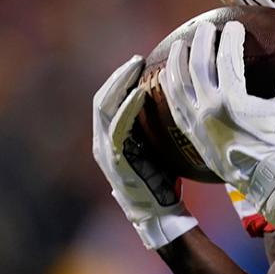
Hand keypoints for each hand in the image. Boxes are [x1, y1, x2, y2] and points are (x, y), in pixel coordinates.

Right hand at [92, 56, 197, 248]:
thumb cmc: (163, 180)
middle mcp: (101, 143)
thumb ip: (153, 126)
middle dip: (118, 76)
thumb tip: (173, 98)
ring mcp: (105, 152)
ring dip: (120, 84)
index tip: (139, 62)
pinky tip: (140, 94)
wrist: (161, 214)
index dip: (119, 79)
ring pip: (103, 108)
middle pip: (101, 99)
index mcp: (110, 139)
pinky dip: (127, 108)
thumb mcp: (156, 147)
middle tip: (137, 59)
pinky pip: (117, 128)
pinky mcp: (115, 160)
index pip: (107, 100)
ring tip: (136, 67)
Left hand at [161, 21, 274, 205]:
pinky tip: (168, 75)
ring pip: (177, 84)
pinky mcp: (191, 133)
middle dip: (200, 41)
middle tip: (206, 28)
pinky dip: (169, 87)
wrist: (269, 179)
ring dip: (177, 60)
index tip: (235, 26)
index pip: (227, 57)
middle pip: (197, 64)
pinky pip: (174, 106)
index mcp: (233, 99)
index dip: (231, 37)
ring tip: (180, 45)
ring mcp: (196, 122)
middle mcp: (208, 108)